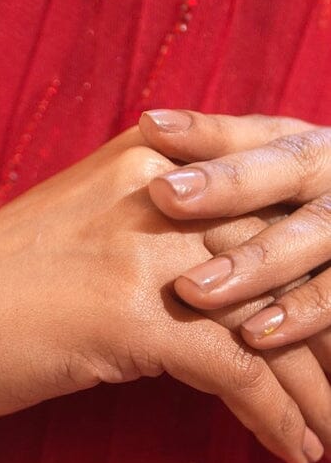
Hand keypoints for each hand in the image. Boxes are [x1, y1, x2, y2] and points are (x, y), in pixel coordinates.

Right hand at [0, 129, 326, 462]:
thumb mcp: (84, 237)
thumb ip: (156, 242)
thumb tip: (222, 293)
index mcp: (157, 162)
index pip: (274, 207)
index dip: (324, 273)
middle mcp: (162, 191)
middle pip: (290, 258)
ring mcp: (142, 252)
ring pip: (275, 315)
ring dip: (320, 384)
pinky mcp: (123, 316)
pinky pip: (233, 368)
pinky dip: (276, 415)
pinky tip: (296, 450)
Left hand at [142, 110, 330, 363]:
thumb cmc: (296, 253)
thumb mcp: (271, 213)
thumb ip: (228, 193)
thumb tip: (149, 147)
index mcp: (313, 156)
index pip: (258, 133)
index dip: (207, 131)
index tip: (150, 127)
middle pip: (290, 166)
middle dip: (228, 182)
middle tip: (163, 192)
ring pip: (316, 230)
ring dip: (255, 261)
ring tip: (192, 289)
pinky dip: (301, 312)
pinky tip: (253, 335)